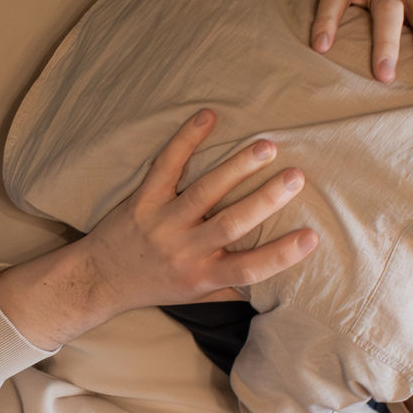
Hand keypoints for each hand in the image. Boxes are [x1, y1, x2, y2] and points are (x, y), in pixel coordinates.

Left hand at [76, 108, 317, 313]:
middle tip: (296, 176)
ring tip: (266, 146)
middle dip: (265, 199)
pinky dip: (186, 139)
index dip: (281, 254)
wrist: (100, 279)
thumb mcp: (196, 296)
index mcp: (203, 275)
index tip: (312, 236)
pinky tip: (208, 116)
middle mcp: (185, 250)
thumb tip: (278, 282)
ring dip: (236, 167)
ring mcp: (162, 222)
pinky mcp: (143, 199)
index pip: (249, 268)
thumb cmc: (157, 286)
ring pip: (204, 192)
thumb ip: (232, 285)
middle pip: (231, 224)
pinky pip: (166, 165)